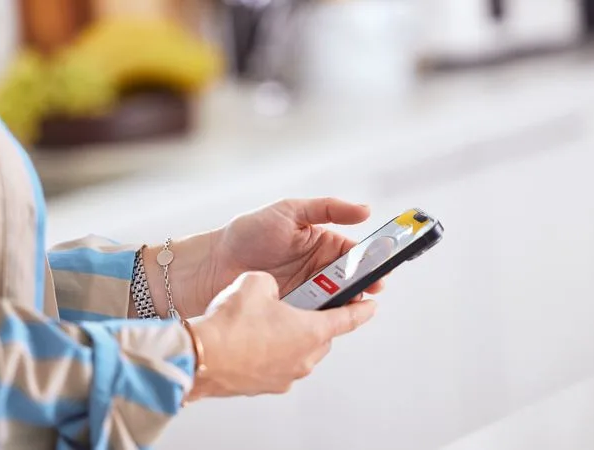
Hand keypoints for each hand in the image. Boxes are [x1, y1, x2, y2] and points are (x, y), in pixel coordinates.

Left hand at [139, 198, 385, 318]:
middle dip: (363, 285)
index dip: (370, 261)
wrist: (212, 264)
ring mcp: (306, 292)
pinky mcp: (293, 312)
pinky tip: (328, 319)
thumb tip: (365, 210)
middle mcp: (318, 269)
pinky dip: (323, 318)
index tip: (381, 268)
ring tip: (351, 304)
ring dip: (345, 303)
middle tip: (370, 289)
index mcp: (322, 243)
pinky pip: (314, 317)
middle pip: (350, 280)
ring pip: (336, 300)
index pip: (355, 253)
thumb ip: (328, 209)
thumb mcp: (290, 211)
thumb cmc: (249, 232)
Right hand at [186, 272, 376, 400]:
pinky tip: (247, 339)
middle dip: (314, 319)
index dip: (362, 309)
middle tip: (301, 304)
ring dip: (289, 337)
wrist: (200, 357)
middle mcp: (303, 358)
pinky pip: (274, 365)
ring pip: (297, 352)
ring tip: (265, 321)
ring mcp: (283, 376)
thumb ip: (273, 283)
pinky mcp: (263, 385)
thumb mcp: (257, 282)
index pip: (348, 319)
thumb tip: (270, 290)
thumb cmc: (230, 324)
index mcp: (312, 331)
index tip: (371, 305)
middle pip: (321, 336)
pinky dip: (268, 352)